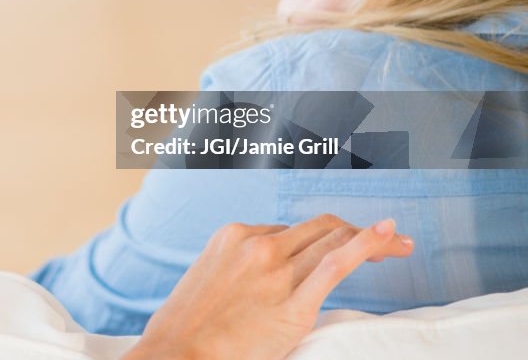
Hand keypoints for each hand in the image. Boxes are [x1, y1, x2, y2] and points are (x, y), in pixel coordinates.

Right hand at [125, 214, 413, 359]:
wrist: (175, 352)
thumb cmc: (185, 325)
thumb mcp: (208, 279)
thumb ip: (239, 269)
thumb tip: (264, 279)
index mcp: (235, 235)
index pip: (291, 231)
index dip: (323, 239)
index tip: (341, 250)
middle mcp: (258, 245)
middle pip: (321, 227)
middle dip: (357, 230)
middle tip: (387, 241)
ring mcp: (276, 270)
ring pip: (335, 239)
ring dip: (373, 238)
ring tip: (399, 244)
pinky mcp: (292, 303)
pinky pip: (337, 264)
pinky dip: (367, 245)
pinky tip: (388, 239)